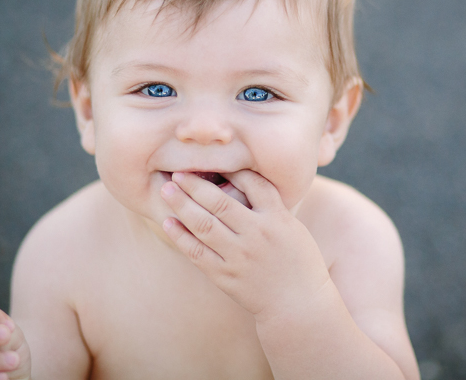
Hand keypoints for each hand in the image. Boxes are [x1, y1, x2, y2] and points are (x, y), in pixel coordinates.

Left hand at [161, 170, 331, 322]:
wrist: (297, 304)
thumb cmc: (298, 262)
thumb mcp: (293, 228)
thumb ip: (271, 206)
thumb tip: (245, 180)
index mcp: (277, 219)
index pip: (252, 184)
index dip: (232, 170)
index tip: (215, 161)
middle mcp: (256, 235)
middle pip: (220, 202)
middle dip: (195, 184)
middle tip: (177, 171)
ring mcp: (239, 256)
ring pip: (204, 224)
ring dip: (182, 205)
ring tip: (167, 189)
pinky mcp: (225, 276)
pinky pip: (197, 252)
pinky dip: (181, 236)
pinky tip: (169, 222)